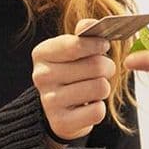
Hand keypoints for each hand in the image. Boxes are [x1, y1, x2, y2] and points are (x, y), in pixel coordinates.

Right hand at [32, 25, 115, 142]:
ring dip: (103, 89)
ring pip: (100, 88)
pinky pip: (98, 111)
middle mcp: (41, 76)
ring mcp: (49, 101)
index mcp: (42, 53)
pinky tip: (86, 107)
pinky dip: (98, 109)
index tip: (103, 46)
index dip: (97, 44)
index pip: (76, 44)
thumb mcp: (72, 50)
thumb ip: (83, 34)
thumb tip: (90, 25)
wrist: (57, 110)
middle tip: (102, 71)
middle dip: (107, 68)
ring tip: (92, 89)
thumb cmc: (71, 73)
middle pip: (96, 66)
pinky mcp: (61, 122)